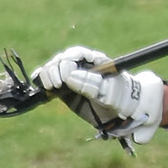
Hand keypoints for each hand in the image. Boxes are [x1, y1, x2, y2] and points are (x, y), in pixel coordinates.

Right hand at [34, 46, 164, 141]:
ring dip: (47, 76)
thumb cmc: (123, 98)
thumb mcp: (111, 92)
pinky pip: (51, 83)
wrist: (128, 113)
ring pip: (53, 70)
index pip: (75, 54)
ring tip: (51, 88)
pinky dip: (43, 83)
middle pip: (60, 60)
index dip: (66, 62)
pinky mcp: (66, 91)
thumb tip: (70, 76)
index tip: (64, 77)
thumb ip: (92, 84)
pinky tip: (40, 86)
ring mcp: (73, 78)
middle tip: (56, 85)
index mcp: (95, 61)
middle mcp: (82, 67)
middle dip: (54, 70)